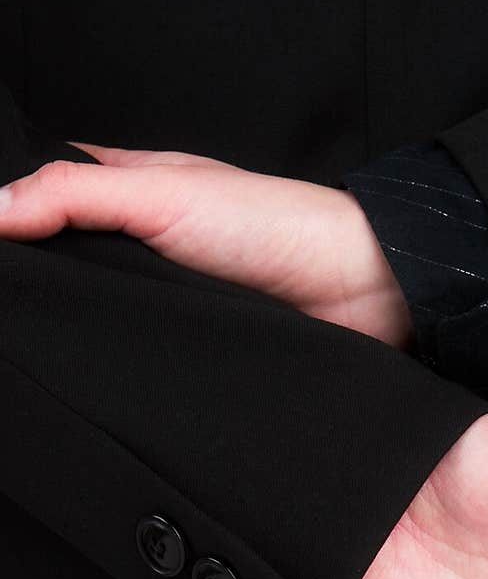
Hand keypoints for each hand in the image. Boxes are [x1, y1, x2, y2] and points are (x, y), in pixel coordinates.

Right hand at [0, 145, 414, 347]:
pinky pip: (142, 362)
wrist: (361, 291)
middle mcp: (146, 247)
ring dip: (78, 337)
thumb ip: (76, 196)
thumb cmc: (274, 224)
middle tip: (7, 323)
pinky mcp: (194, 350)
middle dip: (38, 293)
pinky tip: (99, 384)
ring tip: (35, 360)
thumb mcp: (163, 195)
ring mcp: (170, 302)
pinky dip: (121, 370)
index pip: (47, 200)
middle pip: (68, 268)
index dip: (10, 222)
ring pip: (101, 321)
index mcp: (133, 194)